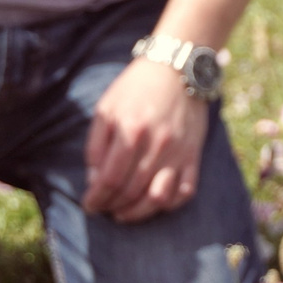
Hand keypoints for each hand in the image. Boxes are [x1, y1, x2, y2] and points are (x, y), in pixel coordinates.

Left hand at [83, 57, 207, 222]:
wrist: (177, 69)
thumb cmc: (136, 88)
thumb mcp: (106, 108)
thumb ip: (95, 145)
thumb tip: (94, 180)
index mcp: (130, 130)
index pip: (109, 179)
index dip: (96, 198)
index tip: (89, 205)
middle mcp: (156, 144)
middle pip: (130, 192)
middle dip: (111, 206)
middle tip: (103, 208)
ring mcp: (178, 152)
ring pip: (157, 199)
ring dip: (137, 213)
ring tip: (123, 213)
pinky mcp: (194, 155)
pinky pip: (185, 192)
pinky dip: (168, 204)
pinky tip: (152, 203)